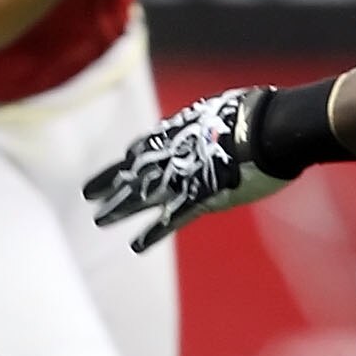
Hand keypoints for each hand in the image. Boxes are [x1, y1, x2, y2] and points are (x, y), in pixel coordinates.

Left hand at [84, 87, 287, 254]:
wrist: (268, 128)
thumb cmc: (255, 114)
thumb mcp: (224, 110)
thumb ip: (212, 122)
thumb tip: (218, 117)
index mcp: (178, 132)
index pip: (145, 147)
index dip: (130, 160)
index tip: (119, 167)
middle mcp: (173, 155)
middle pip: (133, 172)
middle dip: (109, 184)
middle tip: (87, 194)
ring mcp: (184, 178)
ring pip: (142, 196)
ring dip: (120, 209)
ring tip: (99, 220)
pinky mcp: (201, 198)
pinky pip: (171, 220)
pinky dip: (154, 233)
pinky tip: (136, 245)